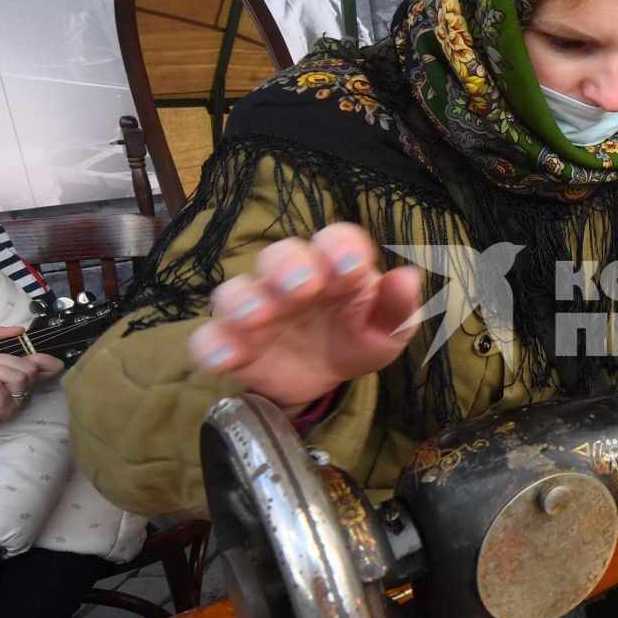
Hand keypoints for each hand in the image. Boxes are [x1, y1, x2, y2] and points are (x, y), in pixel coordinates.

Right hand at [188, 223, 423, 411]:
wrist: (325, 377)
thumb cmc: (358, 337)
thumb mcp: (386, 329)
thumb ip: (397, 307)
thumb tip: (407, 278)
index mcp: (336, 267)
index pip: (335, 240)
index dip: (340, 248)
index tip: (352, 267)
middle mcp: (291, 278)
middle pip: (279, 255)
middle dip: (287, 267)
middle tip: (301, 288)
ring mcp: (258, 308)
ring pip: (237, 290)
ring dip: (244, 301)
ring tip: (257, 318)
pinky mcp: (233, 342)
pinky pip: (210, 336)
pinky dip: (213, 345)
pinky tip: (226, 359)